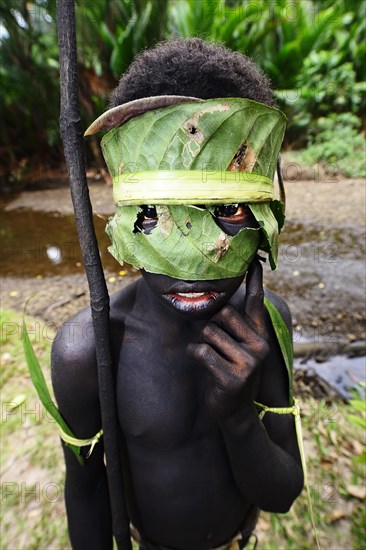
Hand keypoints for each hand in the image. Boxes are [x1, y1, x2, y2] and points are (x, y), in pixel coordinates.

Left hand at [187, 258, 268, 419]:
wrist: (234, 411)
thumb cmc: (230, 371)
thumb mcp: (239, 348)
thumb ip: (236, 326)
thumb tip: (220, 300)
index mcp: (260, 335)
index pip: (256, 303)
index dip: (255, 281)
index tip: (255, 261)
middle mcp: (259, 346)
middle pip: (222, 314)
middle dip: (210, 325)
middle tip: (215, 345)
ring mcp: (248, 362)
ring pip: (208, 332)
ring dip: (202, 343)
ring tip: (212, 359)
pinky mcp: (233, 377)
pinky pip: (201, 351)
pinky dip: (194, 355)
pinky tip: (204, 367)